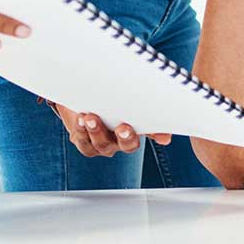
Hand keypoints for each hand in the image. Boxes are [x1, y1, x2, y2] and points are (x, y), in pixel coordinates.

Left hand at [51, 103, 171, 157]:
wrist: (81, 98)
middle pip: (128, 145)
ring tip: (90, 117)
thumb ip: (143, 104)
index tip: (162, 136)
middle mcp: (121, 142)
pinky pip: (83, 141)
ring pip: (103, 144)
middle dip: (126, 137)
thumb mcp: (124, 98)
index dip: (157, 135)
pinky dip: (81, 130)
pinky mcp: (83, 142)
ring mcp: (102, 144)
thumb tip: (163, 123)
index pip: (152, 132)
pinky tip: (81, 118)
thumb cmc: (107, 98)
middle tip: (123, 128)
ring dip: (97, 131)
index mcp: (136, 130)